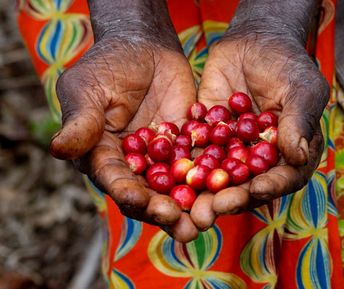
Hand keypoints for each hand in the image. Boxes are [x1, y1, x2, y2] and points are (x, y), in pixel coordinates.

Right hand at [50, 35, 199, 241]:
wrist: (144, 48)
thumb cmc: (107, 65)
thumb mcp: (87, 89)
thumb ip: (80, 121)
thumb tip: (57, 149)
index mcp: (103, 158)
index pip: (114, 181)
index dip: (126, 193)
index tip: (140, 201)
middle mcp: (134, 166)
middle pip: (148, 195)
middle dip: (164, 212)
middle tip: (184, 228)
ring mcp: (163, 159)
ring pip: (176, 188)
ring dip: (191, 207)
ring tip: (206, 222)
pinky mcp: (188, 147)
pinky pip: (201, 165)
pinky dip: (213, 179)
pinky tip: (227, 190)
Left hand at [191, 34, 327, 227]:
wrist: (255, 42)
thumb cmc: (289, 65)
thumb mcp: (301, 89)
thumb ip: (298, 122)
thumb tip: (299, 157)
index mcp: (291, 154)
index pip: (284, 178)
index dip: (271, 187)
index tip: (256, 190)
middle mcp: (260, 159)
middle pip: (248, 186)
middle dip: (231, 198)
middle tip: (214, 208)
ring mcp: (233, 150)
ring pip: (219, 175)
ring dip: (204, 190)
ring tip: (188, 201)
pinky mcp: (209, 137)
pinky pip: (197, 151)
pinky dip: (185, 162)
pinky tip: (170, 170)